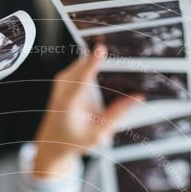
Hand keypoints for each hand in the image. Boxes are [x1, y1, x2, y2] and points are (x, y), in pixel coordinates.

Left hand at [33, 46, 142, 177]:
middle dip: (105, 60)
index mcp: (68, 103)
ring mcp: (62, 80)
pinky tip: (109, 73)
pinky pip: (83, 65)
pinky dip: (96, 67)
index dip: (93, 62)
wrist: (53, 142)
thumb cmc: (74, 140)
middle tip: (128, 59)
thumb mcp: (97, 133)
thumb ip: (117, 114)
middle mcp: (62, 88)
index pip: (82, 77)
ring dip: (102, 63)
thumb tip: (138, 97)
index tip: (102, 49)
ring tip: (122, 66)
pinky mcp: (64, 77)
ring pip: (86, 62)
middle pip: (86, 64)